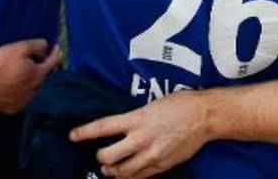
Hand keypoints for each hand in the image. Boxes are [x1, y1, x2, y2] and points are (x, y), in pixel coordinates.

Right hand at [0, 40, 59, 113]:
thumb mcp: (19, 47)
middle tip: (41, 59)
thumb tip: (46, 45)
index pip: (52, 63)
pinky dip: (22, 92)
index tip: (56, 48)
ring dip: (34, 82)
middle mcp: (33, 92)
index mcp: (37, 76)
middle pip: (44, 78)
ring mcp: (22, 102)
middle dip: (45, 68)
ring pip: (34, 90)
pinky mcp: (11, 109)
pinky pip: (21, 100)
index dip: (55, 53)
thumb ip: (36, 45)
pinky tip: (15, 86)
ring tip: (27, 73)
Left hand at [71, 90, 209, 178]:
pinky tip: (129, 174)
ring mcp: (151, 154)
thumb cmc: (179, 105)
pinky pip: (140, 177)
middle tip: (101, 155)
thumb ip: (135, 120)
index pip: (103, 127)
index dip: (84, 132)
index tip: (72, 136)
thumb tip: (121, 128)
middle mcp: (141, 138)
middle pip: (108, 156)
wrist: (204, 116)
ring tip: (112, 169)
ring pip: (122, 172)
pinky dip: (130, 177)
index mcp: (137, 119)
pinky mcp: (162, 165)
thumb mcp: (152, 106)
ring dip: (113, 172)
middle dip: (100, 157)